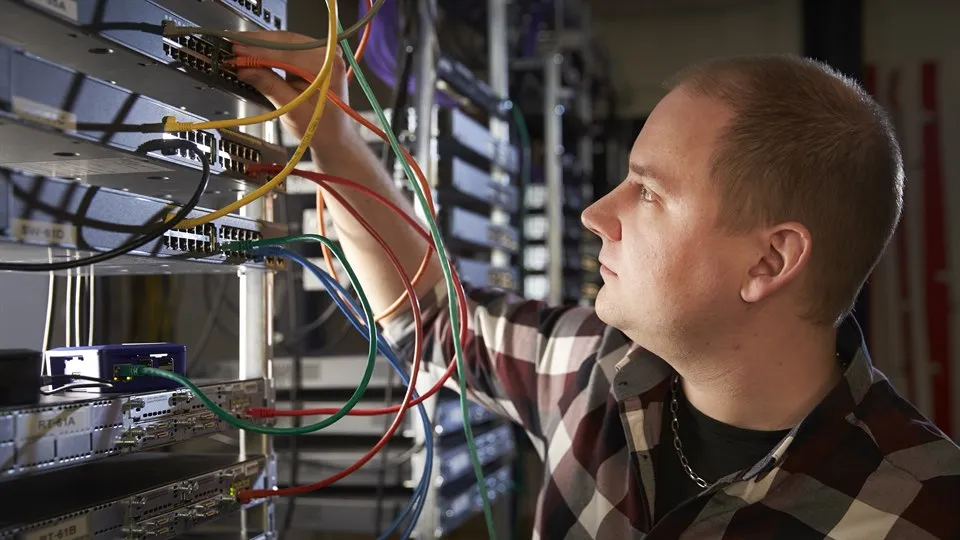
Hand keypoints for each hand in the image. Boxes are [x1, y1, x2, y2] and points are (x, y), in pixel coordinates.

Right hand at [234, 31, 356, 156]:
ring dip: (261, 45)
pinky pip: (288, 48)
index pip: (287, 53)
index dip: (258, 51)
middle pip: (286, 42)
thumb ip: (269, 86)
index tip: (237, 50)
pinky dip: (270, 50)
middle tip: (233, 45)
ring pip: (285, 42)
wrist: (333, 136)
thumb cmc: (320, 127)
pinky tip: (253, 51)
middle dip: (257, 44)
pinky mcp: (313, 56)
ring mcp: (322, 54)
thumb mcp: (291, 110)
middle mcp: (328, 55)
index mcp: (328, 68)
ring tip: (239, 48)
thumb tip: (246, 69)